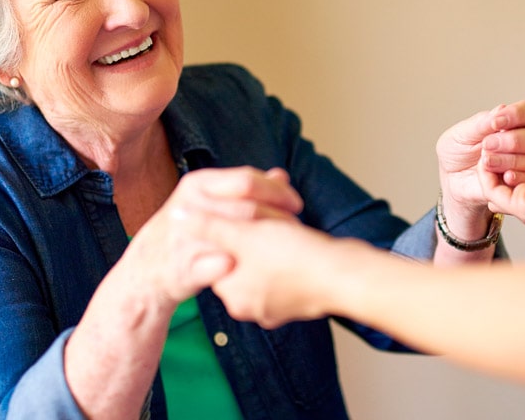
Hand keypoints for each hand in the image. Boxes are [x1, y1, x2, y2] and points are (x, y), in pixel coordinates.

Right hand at [120, 166, 302, 307]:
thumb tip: (281, 175)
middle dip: (278, 220)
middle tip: (296, 230)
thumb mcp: (212, 200)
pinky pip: (218, 266)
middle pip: (247, 208)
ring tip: (284, 249)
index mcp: (198, 184)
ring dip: (266, 243)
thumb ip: (247, 188)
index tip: (296, 205)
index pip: (247, 181)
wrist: (147, 268)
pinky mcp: (182, 267)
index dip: (277, 192)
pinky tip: (255, 269)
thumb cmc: (190, 229)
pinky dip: (240, 267)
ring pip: (237, 236)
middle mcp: (190, 206)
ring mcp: (184, 237)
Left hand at [204, 216, 336, 327]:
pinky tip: (301, 242)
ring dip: (273, 242)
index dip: (231, 229)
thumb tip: (177, 217)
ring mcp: (276, 308)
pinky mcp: (298, 302)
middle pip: (242, 260)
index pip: (219, 254)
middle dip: (253, 235)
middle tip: (269, 218)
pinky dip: (291, 255)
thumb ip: (209, 226)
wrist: (346, 278)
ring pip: (265, 265)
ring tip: (288, 228)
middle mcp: (249, 307)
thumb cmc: (295, 256)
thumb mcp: (245, 234)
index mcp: (231, 294)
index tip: (247, 216)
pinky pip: (286, 274)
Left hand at [436, 101, 524, 240]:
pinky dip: (516, 178)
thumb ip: (482, 123)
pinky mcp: (523, 185)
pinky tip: (501, 177)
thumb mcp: (462, 134)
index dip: (518, 114)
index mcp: (510, 123)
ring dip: (510, 160)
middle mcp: (523, 142)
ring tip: (486, 162)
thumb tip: (502, 109)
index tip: (497, 122)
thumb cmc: (456, 154)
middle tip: (488, 145)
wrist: (449, 181)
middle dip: (513, 141)